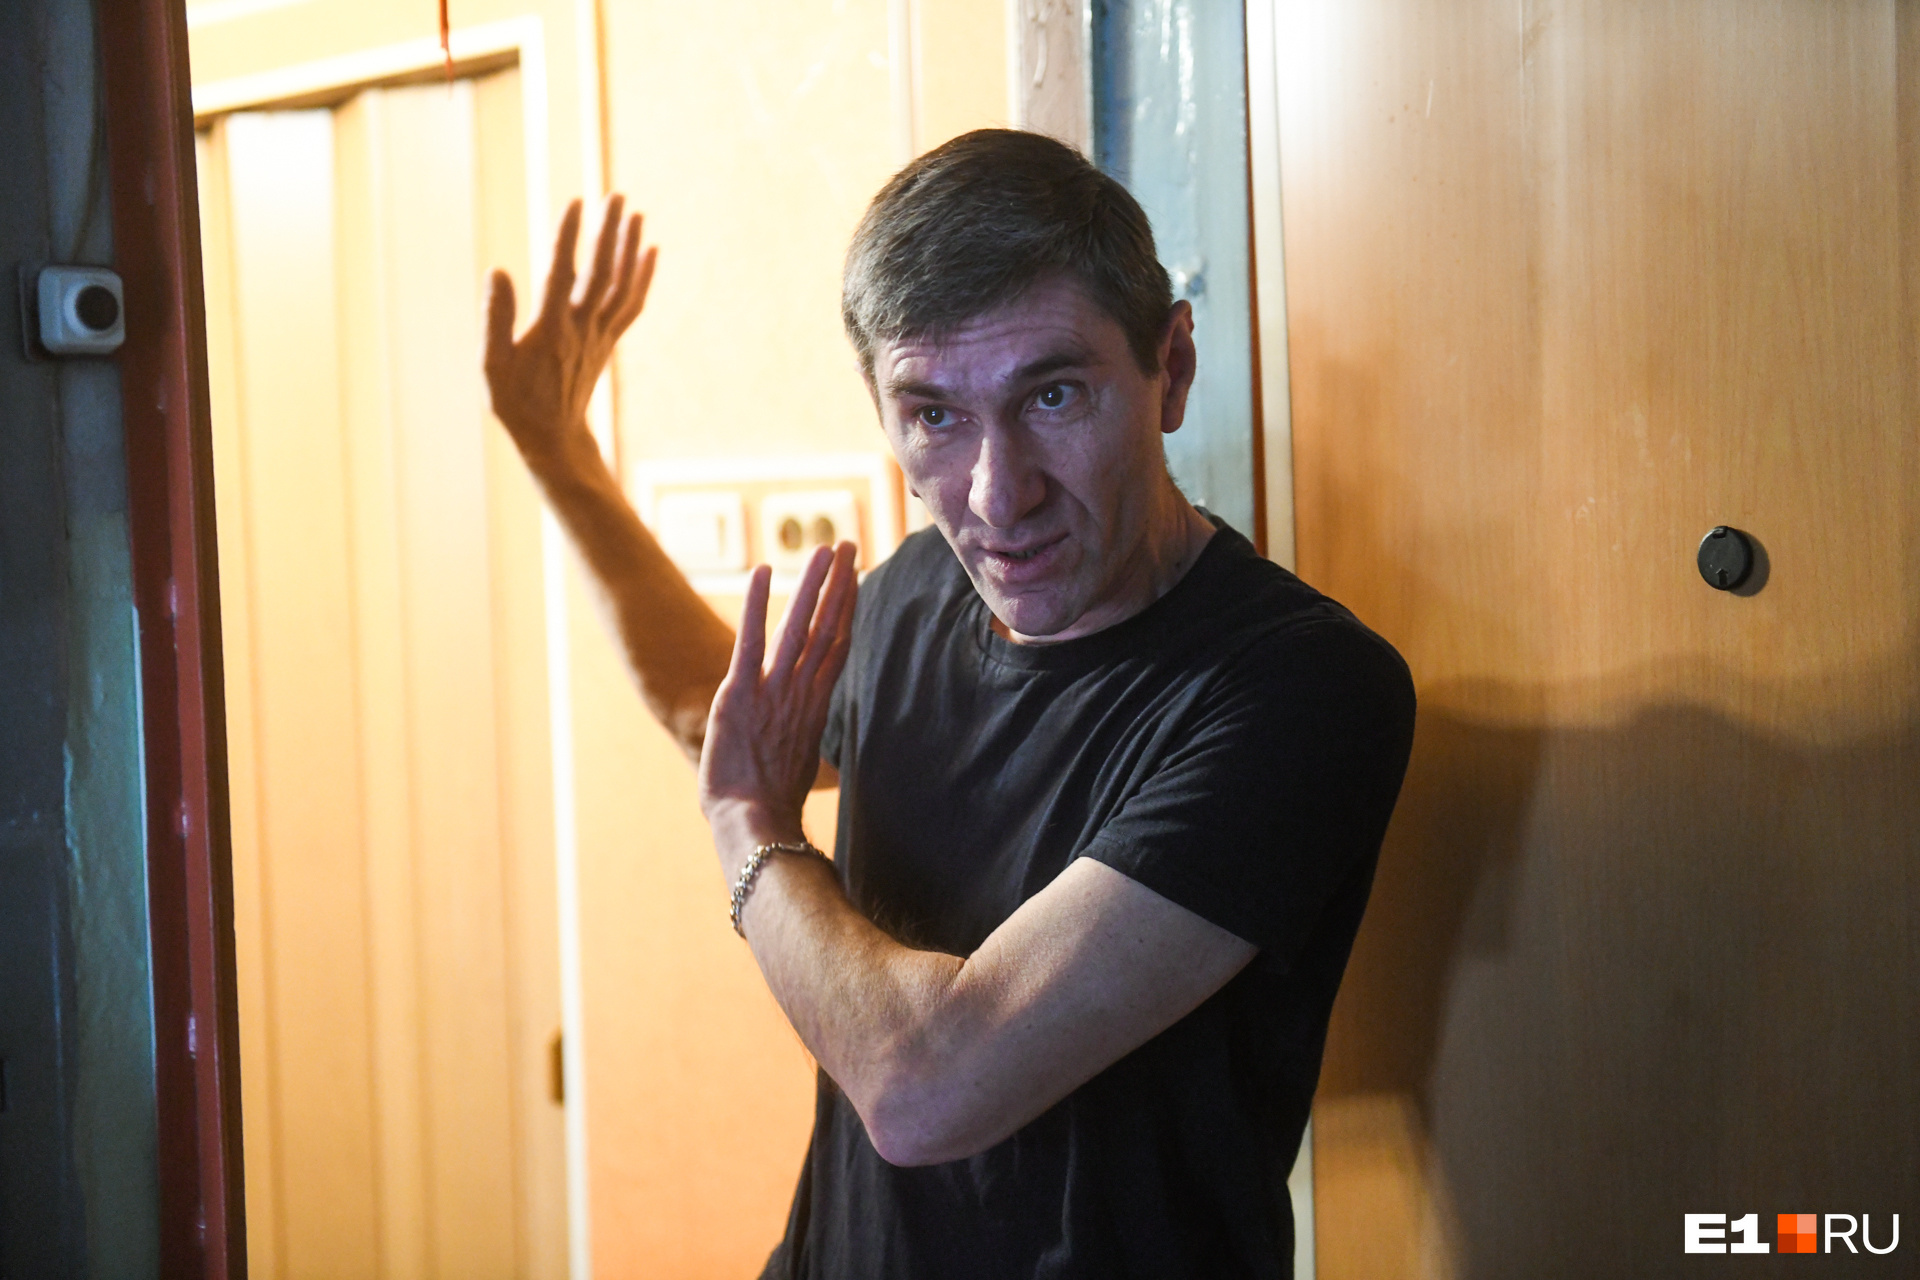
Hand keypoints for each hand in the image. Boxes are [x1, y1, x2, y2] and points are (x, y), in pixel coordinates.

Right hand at [483, 194, 654, 460]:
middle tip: (616, 194)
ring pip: (621, 285)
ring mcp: (600, 334)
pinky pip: (631, 305)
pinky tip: (650, 251)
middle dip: (609, 232)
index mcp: (552, 328)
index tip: (576, 202)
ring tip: (635, 212)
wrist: (554, 438)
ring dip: (630, 248)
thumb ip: (495, 318)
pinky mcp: (608, 342)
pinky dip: (643, 277)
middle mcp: (583, 327)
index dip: (569, 237)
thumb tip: (497, 271)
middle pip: (602, 272)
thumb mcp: (492, 365)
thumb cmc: (516, 402)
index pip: (562, 273)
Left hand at [699, 543, 858, 875]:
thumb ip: (800, 742)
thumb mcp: (794, 766)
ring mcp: (774, 691)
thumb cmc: (768, 806)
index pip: (835, 646)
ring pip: (800, 627)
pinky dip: (759, 605)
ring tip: (826, 549)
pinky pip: (753, 641)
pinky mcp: (741, 693)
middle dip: (839, 584)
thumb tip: (807, 747)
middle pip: (827, 627)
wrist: (753, 826)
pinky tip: (765, 572)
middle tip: (849, 545)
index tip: (854, 578)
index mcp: (812, 707)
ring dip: (814, 584)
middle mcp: (800, 693)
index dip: (845, 609)